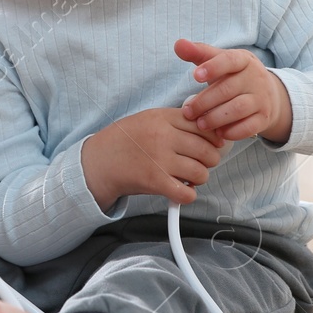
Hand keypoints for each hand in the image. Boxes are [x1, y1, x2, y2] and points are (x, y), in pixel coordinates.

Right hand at [81, 107, 226, 209]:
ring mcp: (159, 159)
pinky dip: (188, 195)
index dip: (213, 138)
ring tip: (189, 177)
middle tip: (201, 163)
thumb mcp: (148, 118)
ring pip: (201, 172)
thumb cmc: (124, 141)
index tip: (213, 144)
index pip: (203, 126)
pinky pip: (186, 193)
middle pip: (206, 150)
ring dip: (200, 178)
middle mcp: (162, 136)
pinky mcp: (154, 181)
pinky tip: (181, 190)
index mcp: (162, 117)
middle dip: (209, 159)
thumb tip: (208, 130)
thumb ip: (175, 121)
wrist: (98, 161)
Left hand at [175, 38, 292, 144]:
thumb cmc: (234, 76)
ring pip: (238, 109)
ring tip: (200, 124)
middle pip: (228, 89)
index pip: (229, 60)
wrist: (267, 95)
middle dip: (205, 102)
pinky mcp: (264, 118)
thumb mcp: (220, 61)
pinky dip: (232, 132)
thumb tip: (178, 44)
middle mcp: (256, 78)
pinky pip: (249, 127)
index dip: (212, 67)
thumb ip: (198, 53)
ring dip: (216, 118)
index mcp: (243, 60)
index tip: (195, 76)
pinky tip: (218, 133)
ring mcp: (262, 98)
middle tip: (188, 111)